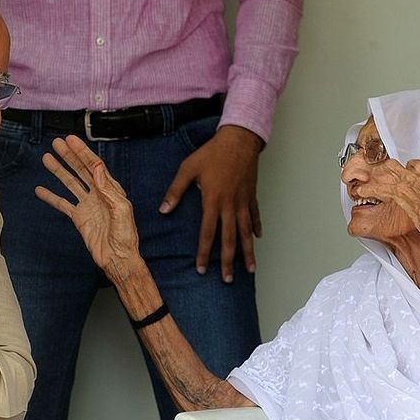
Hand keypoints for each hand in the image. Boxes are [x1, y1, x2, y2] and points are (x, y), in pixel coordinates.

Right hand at [35, 135, 142, 280]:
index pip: (94, 166)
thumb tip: (97, 168)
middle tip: (56, 143)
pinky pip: (62, 204)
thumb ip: (108, 189)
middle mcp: (99, 194)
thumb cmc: (125, 237)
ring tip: (47, 158)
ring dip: (59, 170)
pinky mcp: (79, 218)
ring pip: (70, 183)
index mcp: (111, 190)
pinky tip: (41, 190)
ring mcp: (88, 205)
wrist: (117, 258)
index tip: (71, 141)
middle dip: (69, 156)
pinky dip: (51, 197)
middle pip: (81, 170)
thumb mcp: (122, 210)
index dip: (82, 152)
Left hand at [160, 125, 261, 281]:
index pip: (207, 234)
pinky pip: (255, 216)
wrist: (239, 139)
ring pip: (245, 233)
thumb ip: (175, 191)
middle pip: (229, 240)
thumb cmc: (212, 153)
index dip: (204, 253)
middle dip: (228, 262)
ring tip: (250, 270)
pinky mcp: (252, 195)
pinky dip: (255, 228)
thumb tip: (163, 210)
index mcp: (213, 201)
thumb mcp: (188, 169)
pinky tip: (257, 238)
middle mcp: (230, 206)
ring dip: (247, 252)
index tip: (202, 269)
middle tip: (228, 280)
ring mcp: (243, 202)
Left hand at [358, 156, 419, 235]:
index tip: (417, 180)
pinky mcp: (397, 189)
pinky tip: (361, 191)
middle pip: (403, 165)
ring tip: (369, 181)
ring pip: (388, 171)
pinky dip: (369, 190)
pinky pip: (378, 186)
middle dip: (395, 171)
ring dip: (378, 177)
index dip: (418, 173)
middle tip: (390, 178)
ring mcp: (408, 177)